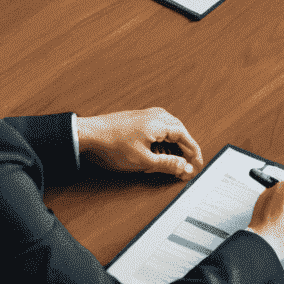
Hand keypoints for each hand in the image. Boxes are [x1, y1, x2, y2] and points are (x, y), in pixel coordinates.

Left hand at [77, 108, 202, 178]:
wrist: (86, 136)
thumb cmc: (111, 145)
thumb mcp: (144, 161)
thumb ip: (168, 164)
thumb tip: (184, 167)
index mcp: (162, 122)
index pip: (187, 138)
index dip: (194, 155)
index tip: (197, 166)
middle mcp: (157, 115)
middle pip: (180, 135)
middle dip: (185, 152)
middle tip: (186, 168)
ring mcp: (147, 116)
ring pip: (169, 133)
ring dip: (173, 149)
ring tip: (171, 165)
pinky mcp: (138, 121)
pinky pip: (158, 132)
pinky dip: (162, 145)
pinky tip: (156, 156)